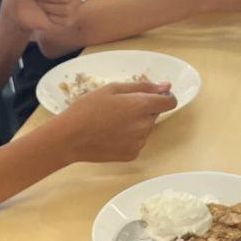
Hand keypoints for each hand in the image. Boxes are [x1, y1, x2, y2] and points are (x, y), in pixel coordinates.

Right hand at [57, 81, 176, 161]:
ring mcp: (140, 142)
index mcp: (142, 106)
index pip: (170, 102)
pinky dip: (129, 137)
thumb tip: (167, 86)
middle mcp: (145, 126)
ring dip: (135, 123)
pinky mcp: (132, 154)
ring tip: (111, 122)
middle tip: (118, 108)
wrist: (70, 137)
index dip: (162, 98)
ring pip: (145, 128)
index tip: (150, 97)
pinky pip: (137, 142)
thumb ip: (143, 87)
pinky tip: (110, 135)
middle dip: (142, 110)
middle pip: (154, 115)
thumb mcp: (113, 89)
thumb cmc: (88, 108)